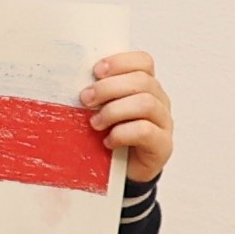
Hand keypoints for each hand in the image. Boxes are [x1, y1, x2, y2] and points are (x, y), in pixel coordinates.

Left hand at [85, 50, 173, 187]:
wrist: (123, 171)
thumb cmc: (110, 134)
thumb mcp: (101, 109)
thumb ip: (96, 94)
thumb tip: (70, 81)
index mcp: (145, 86)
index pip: (143, 62)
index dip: (120, 62)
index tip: (95, 71)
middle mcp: (159, 100)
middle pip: (142, 81)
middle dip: (108, 88)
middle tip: (86, 99)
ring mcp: (163, 122)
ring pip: (145, 103)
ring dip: (114, 111)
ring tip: (95, 123)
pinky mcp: (162, 145)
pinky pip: (145, 131)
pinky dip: (122, 134)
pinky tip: (108, 141)